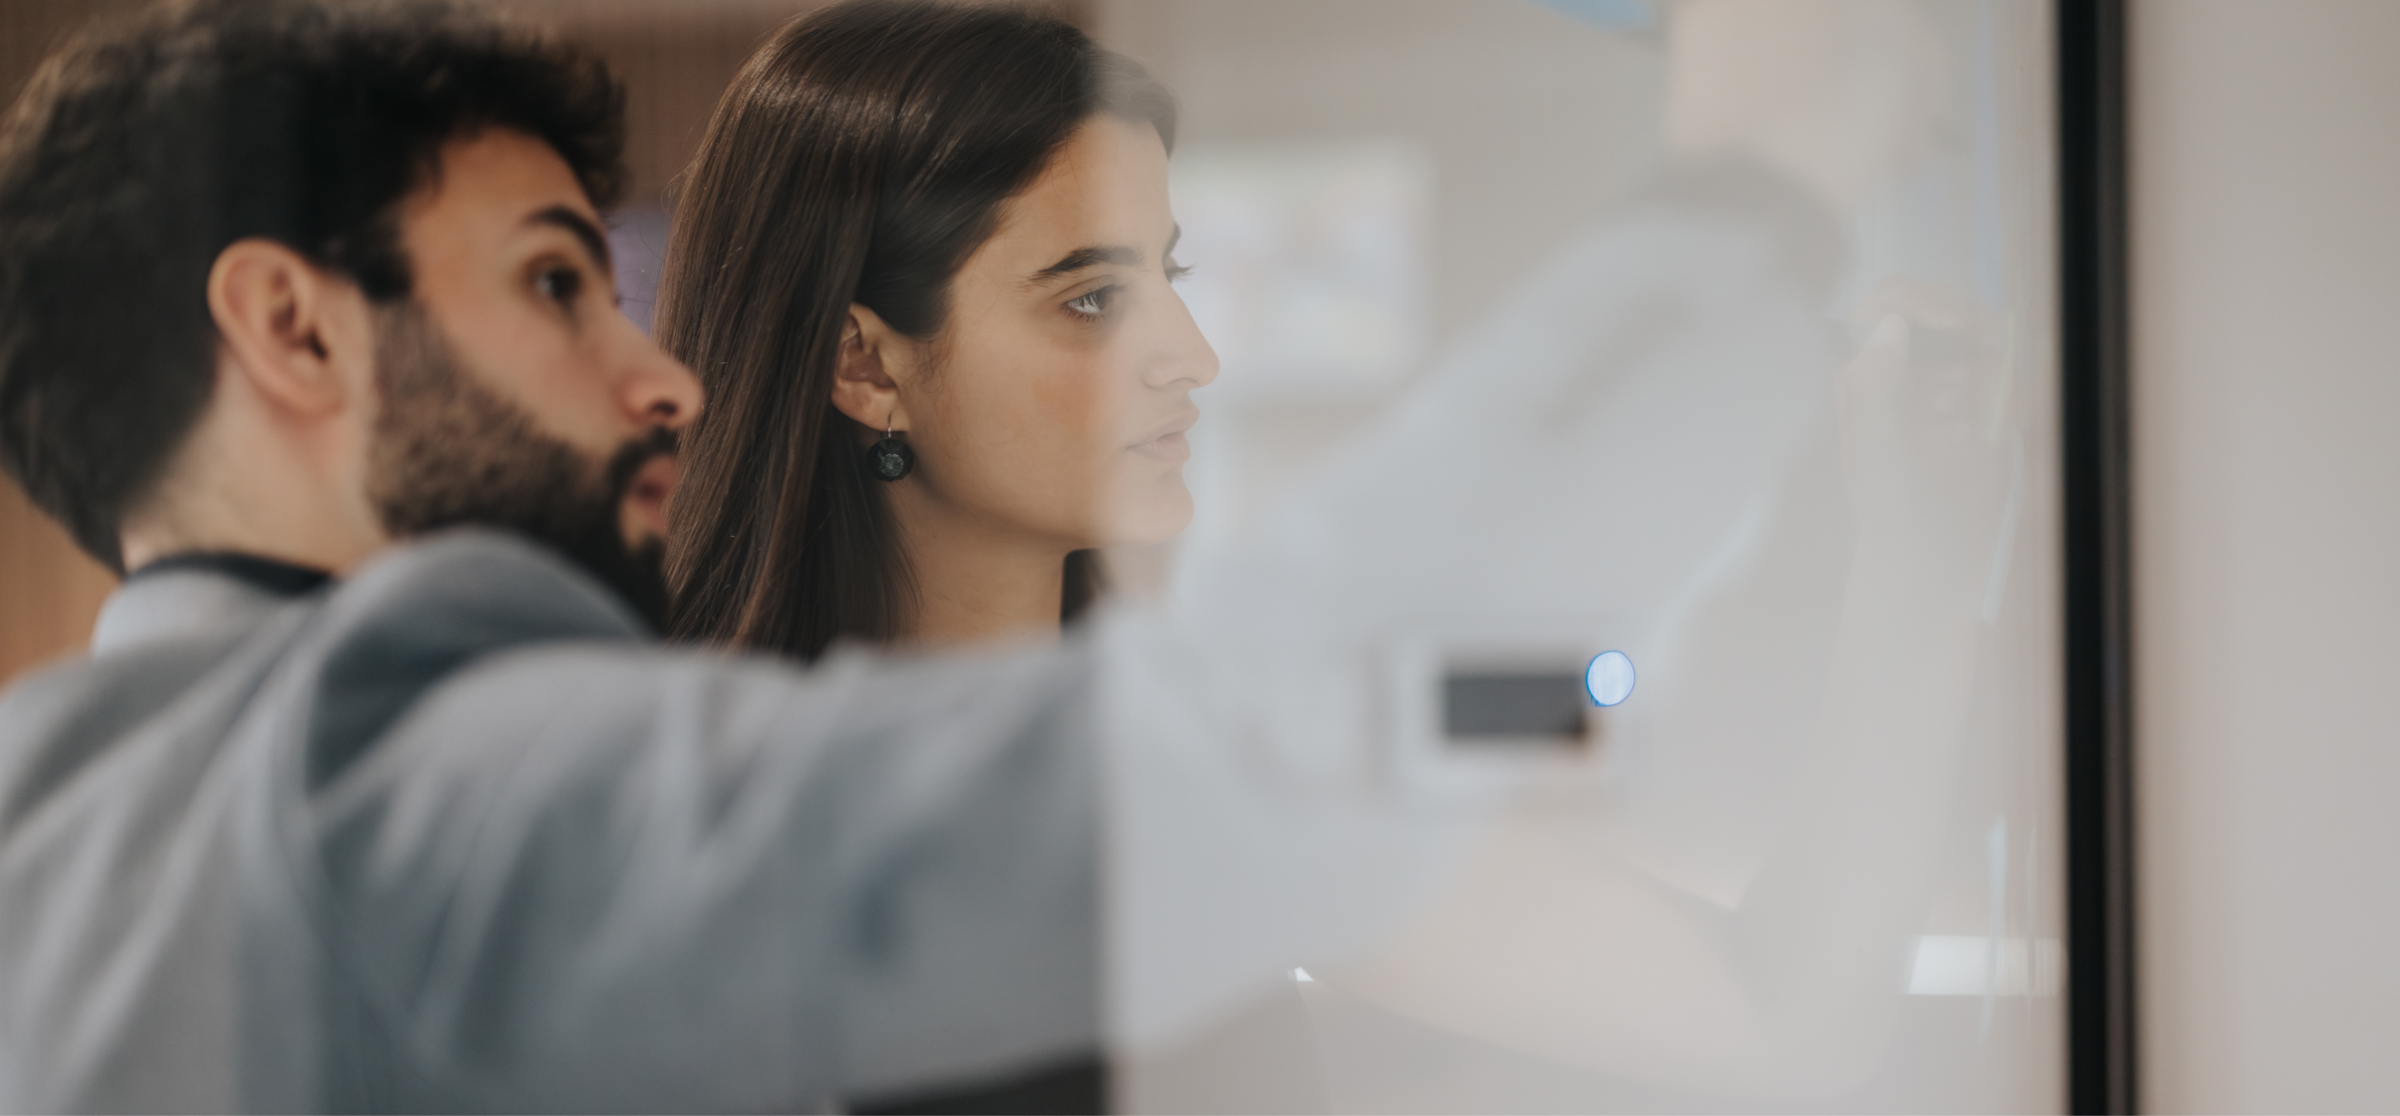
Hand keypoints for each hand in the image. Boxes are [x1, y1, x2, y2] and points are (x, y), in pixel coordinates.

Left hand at [1836, 279, 2015, 545]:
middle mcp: (1906, 360)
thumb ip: (1875, 382)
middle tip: (1979, 353)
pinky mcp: (1984, 396)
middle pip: (1941, 305)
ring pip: (1980, 332)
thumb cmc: (1888, 498)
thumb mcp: (1873, 444)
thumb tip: (1890, 322)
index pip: (1889, 302)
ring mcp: (1948, 375)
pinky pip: (2007, 371)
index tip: (1950, 323)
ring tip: (1977, 413)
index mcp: (1866, 364)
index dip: (1917, 301)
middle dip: (1964, 323)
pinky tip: (1993, 429)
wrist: (1933, 544)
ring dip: (1988, 362)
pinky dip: (2008, 394)